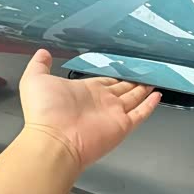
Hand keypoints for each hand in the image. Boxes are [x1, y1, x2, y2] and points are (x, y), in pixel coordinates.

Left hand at [19, 49, 160, 169]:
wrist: (54, 140)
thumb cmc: (44, 112)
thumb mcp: (36, 80)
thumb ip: (40, 65)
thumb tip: (43, 52)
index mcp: (85, 91)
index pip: (105, 81)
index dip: (115, 75)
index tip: (125, 68)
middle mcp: (101, 102)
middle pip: (122, 89)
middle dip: (133, 81)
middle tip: (145, 72)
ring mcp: (113, 114)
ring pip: (133, 98)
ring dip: (144, 90)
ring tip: (155, 79)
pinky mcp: (122, 125)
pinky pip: (140, 113)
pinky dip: (150, 105)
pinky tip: (158, 96)